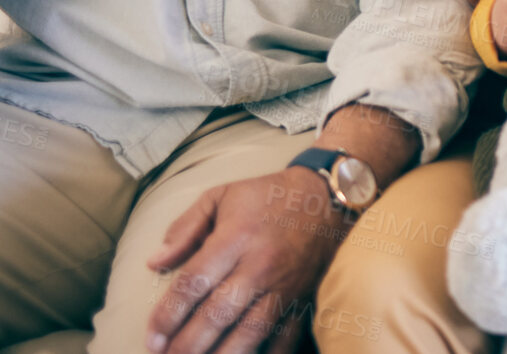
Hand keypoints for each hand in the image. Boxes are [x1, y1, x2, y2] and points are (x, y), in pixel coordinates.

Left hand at [146, 168, 347, 353]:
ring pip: (250, 332)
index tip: (151, 338)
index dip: (168, 316)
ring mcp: (285, 285)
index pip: (193, 283)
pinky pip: (285, 337)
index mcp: (236, 237)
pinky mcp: (304, 298)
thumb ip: (185, 227)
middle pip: (218, 314)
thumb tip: (154, 263)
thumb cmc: (267, 196)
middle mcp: (260, 265)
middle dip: (187, 345)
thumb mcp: (221, 196)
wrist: (326, 197)